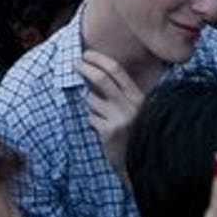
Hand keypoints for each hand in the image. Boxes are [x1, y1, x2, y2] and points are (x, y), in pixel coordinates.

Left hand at [76, 51, 144, 176]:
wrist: (141, 162)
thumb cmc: (135, 131)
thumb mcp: (135, 109)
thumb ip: (122, 92)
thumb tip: (95, 71)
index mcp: (139, 96)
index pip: (117, 70)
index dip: (99, 59)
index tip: (86, 54)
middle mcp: (131, 105)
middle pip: (102, 79)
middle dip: (85, 68)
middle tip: (75, 64)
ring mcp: (120, 118)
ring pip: (92, 100)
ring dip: (91, 104)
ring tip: (102, 116)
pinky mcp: (109, 132)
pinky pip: (91, 118)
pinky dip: (93, 121)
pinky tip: (103, 131)